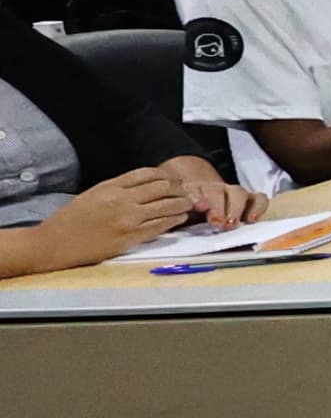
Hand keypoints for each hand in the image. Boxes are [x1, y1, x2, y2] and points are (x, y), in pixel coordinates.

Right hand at [36, 167, 193, 268]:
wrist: (54, 244)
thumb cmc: (71, 220)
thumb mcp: (92, 194)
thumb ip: (118, 189)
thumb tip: (146, 187)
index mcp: (110, 187)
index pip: (147, 174)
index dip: (165, 175)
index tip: (173, 179)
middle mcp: (121, 200)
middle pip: (162, 188)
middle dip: (179, 189)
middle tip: (186, 192)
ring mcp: (127, 219)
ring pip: (166, 207)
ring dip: (182, 204)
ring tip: (188, 204)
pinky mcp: (130, 238)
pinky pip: (160, 227)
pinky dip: (174, 221)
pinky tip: (179, 218)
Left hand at [159, 156, 265, 225]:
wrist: (198, 200)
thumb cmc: (186, 212)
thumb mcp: (175, 214)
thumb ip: (173, 216)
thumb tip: (172, 218)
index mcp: (191, 191)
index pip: (194, 190)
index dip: (198, 197)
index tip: (199, 206)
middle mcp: (214, 189)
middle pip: (218, 191)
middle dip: (219, 206)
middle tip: (217, 222)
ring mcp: (233, 193)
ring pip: (238, 192)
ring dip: (236, 208)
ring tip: (232, 224)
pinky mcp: (249, 200)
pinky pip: (258, 199)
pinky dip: (258, 207)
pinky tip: (251, 219)